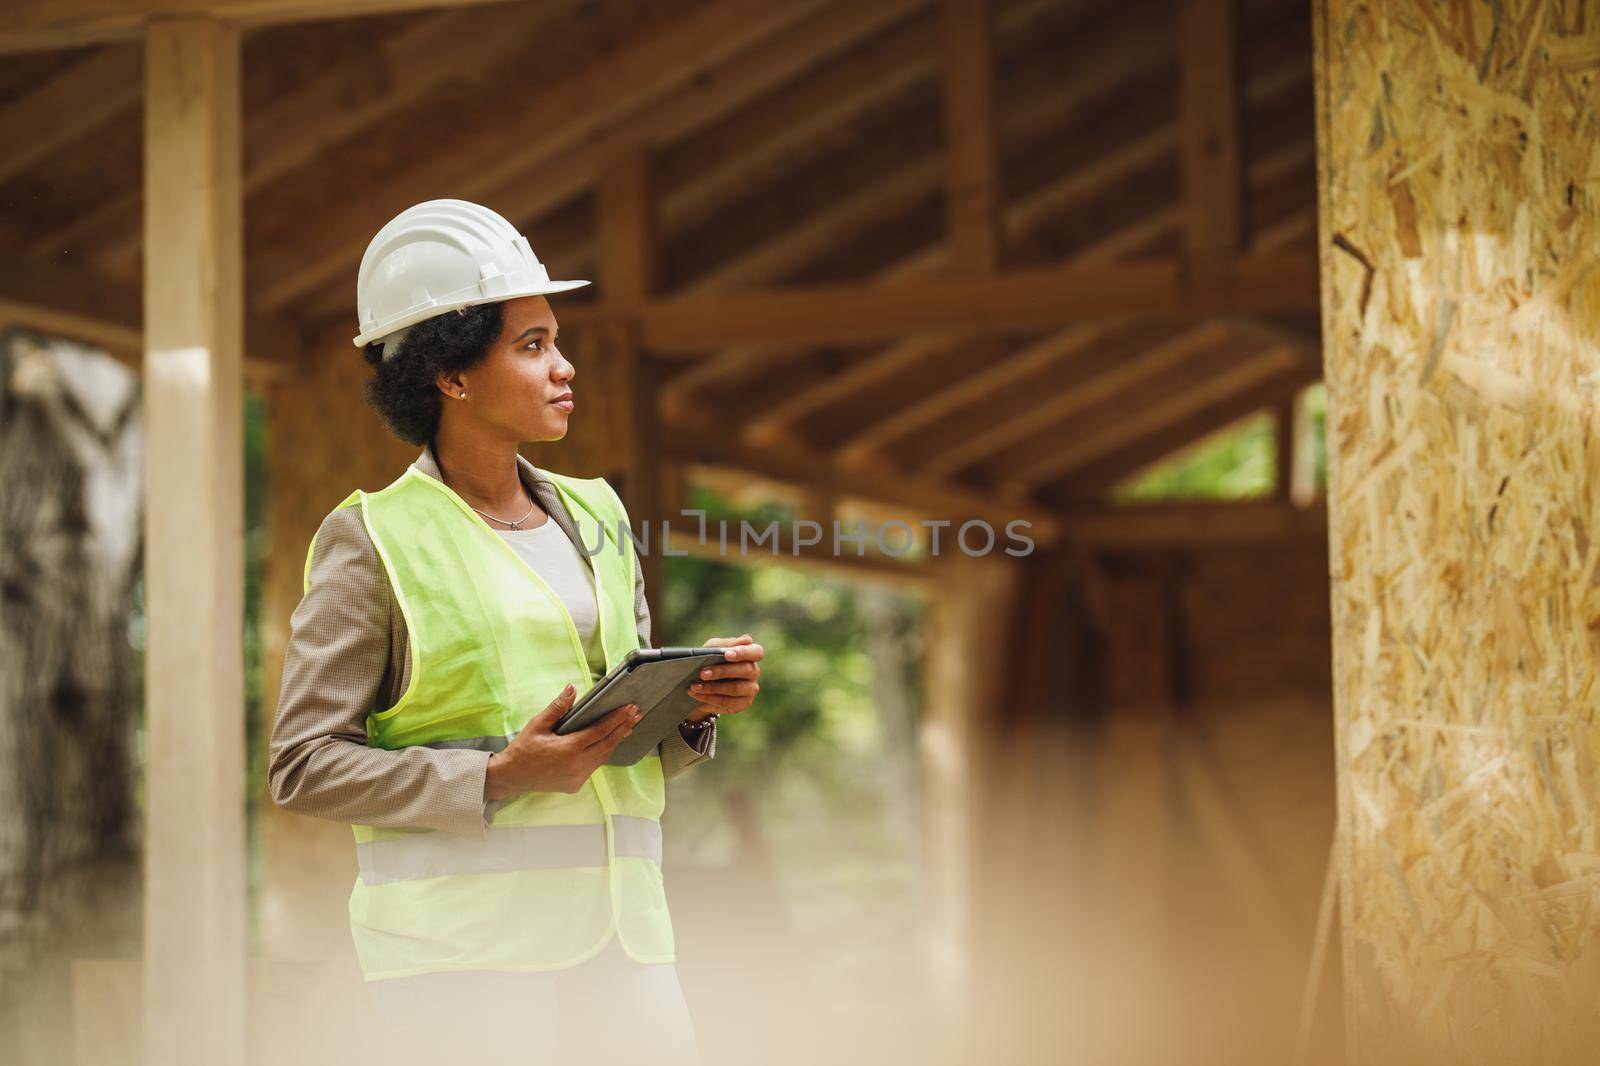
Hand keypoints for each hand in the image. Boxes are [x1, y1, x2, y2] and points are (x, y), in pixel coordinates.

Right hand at [484, 684, 640, 800]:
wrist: (511, 777)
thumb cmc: (523, 750)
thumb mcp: (537, 725)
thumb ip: (557, 707)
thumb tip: (572, 688)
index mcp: (569, 749)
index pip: (600, 731)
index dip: (617, 718)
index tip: (630, 708)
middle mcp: (577, 765)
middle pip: (607, 744)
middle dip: (623, 728)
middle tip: (636, 714)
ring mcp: (578, 777)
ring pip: (603, 757)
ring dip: (615, 741)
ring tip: (628, 726)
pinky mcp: (576, 785)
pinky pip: (594, 767)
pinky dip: (602, 753)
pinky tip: (608, 743)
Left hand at [683, 633, 763, 723]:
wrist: (701, 683)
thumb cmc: (711, 660)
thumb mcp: (714, 648)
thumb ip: (726, 644)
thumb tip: (747, 639)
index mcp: (751, 655)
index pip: (756, 652)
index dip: (743, 653)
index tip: (727, 654)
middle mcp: (754, 672)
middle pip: (745, 671)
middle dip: (722, 671)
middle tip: (702, 673)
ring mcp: (750, 689)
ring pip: (735, 689)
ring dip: (712, 688)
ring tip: (694, 686)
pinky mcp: (742, 704)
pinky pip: (727, 703)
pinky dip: (710, 699)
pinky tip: (696, 694)